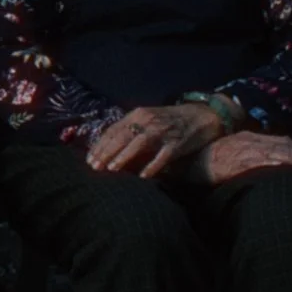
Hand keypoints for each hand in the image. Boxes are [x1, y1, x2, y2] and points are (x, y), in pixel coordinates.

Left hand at [88, 104, 224, 177]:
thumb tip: (108, 145)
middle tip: (95, 166)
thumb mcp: (147, 118)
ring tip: (112, 169)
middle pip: (122, 137)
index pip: (114, 130)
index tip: (89, 158)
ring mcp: (163, 132)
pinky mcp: (177, 144)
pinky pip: (162, 156)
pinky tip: (143, 176)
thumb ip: (130, 129)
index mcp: (138, 115)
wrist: (202, 115)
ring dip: (124, 157)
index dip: (100, 145)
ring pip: (139, 144)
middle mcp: (148, 121)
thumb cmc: (170, 120)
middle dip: (106, 152)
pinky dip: (152, 166)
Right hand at [187, 131, 291, 186]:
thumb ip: (249, 156)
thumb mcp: (231, 153)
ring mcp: (244, 150)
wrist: (187, 161)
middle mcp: (250, 141)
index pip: (280, 143)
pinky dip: (275, 162)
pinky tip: (287, 167)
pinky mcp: (237, 160)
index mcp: (250, 139)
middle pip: (282, 146)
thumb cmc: (208, 161)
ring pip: (276, 151)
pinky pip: (260, 159)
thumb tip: (271, 162)